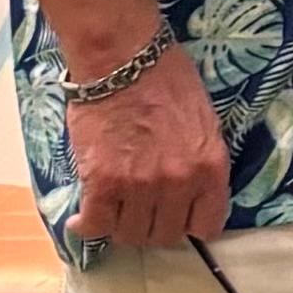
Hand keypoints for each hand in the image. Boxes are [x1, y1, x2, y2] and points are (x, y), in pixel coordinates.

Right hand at [64, 39, 231, 248]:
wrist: (123, 57)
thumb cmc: (167, 79)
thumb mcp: (203, 122)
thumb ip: (198, 162)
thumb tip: (188, 193)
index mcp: (210, 167)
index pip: (206, 225)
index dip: (189, 225)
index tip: (175, 217)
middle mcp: (179, 182)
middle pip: (165, 234)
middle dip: (152, 226)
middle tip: (138, 211)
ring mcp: (140, 185)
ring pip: (130, 234)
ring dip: (120, 225)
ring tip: (112, 210)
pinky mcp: (102, 182)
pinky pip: (95, 225)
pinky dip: (87, 226)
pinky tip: (82, 219)